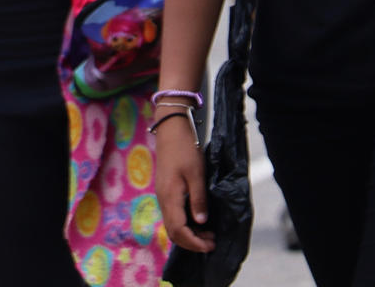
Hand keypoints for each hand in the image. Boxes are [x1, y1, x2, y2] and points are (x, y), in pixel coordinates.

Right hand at [154, 112, 213, 253]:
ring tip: (208, 234)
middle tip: (211, 242)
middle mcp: (163, 200)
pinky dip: (185, 224)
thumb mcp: (196, 174)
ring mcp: (163, 196)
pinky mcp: (166, 191)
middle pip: (173, 232)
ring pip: (173, 225)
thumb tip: (201, 222)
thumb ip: (198, 199)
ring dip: (189, 234)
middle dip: (192, 242)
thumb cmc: (185, 149)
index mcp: (170, 197)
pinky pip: (173, 216)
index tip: (209, 245)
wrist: (170, 130)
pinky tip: (198, 221)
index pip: (178, 231)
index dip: (194, 242)